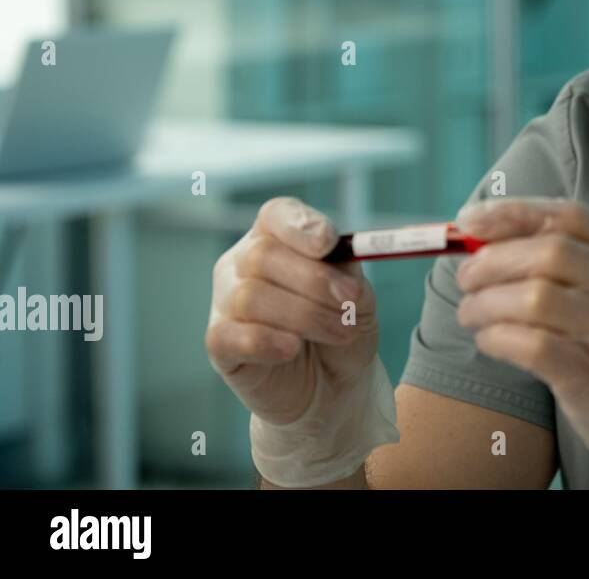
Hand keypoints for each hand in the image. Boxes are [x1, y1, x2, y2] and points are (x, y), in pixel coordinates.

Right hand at [205, 196, 376, 425]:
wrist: (333, 384)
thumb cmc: (342, 326)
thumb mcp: (358, 297)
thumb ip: (350, 277)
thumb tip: (349, 269)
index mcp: (279, 238)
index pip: (277, 215)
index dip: (299, 226)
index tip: (328, 243)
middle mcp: (244, 262)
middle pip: (262, 255)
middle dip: (313, 279)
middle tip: (350, 301)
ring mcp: (226, 302)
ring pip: (250, 297)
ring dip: (305, 316)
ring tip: (341, 332)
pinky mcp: (219, 344)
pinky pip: (230, 335)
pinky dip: (266, 341)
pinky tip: (292, 349)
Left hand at [454, 197, 588, 488]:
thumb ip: (581, 264)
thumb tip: (491, 240)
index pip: (570, 215)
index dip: (512, 214)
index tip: (469, 222)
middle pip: (548, 252)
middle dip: (492, 261)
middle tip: (466, 278)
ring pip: (534, 298)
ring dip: (486, 303)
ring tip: (471, 314)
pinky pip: (532, 346)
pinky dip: (497, 338)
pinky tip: (489, 341)